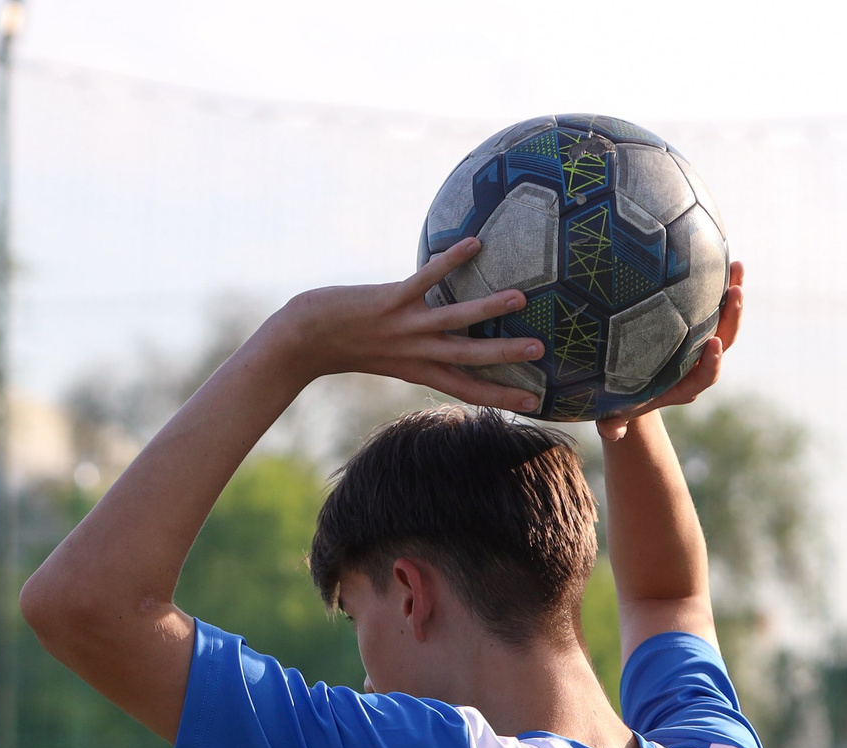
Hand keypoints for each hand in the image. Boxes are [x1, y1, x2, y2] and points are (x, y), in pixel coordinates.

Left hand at [258, 238, 542, 411]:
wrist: (305, 338)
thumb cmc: (345, 345)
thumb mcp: (390, 355)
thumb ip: (421, 350)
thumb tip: (450, 335)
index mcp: (419, 369)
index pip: (467, 388)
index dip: (500, 397)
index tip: (534, 404)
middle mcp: (416, 352)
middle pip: (468, 357)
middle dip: (505, 356)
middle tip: (541, 351)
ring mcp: (404, 326)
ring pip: (453, 320)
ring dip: (487, 309)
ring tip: (520, 297)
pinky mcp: (389, 300)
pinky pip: (426, 279)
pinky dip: (450, 261)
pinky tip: (475, 243)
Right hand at [599, 261, 745, 441]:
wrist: (634, 389)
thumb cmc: (622, 400)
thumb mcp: (616, 411)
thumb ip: (613, 422)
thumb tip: (610, 432)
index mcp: (686, 385)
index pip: (706, 376)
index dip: (712, 361)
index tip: (714, 342)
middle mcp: (699, 362)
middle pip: (724, 341)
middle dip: (733, 317)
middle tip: (736, 292)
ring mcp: (701, 341)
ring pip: (725, 319)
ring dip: (734, 293)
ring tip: (737, 265)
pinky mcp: (697, 324)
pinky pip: (713, 304)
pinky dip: (719, 283)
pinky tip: (718, 255)